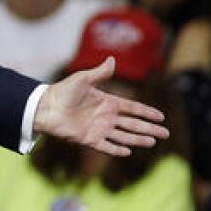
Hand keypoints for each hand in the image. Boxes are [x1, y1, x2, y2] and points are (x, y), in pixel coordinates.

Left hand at [34, 58, 169, 155]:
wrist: (45, 107)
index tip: (161, 116)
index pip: (132, 108)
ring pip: (123, 136)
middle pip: (132, 124)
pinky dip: (117, 149)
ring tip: (153, 142)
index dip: (146, 112)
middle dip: (149, 128)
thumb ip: (99, 73)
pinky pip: (106, 146)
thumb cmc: (62, 91)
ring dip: (138, 139)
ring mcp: (98, 128)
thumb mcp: (82, 79)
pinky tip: (128, 152)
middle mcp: (105, 116)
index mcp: (107, 101)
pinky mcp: (89, 139)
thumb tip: (112, 59)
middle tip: (165, 134)